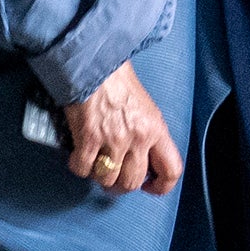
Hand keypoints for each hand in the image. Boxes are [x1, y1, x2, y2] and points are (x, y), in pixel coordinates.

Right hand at [52, 63, 181, 197]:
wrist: (95, 63)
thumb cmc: (119, 82)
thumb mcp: (146, 108)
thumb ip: (148, 135)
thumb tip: (141, 160)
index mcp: (156, 130)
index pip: (171, 170)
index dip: (161, 187)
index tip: (149, 187)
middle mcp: (138, 138)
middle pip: (132, 182)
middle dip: (121, 186)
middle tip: (113, 178)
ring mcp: (113, 140)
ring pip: (107, 179)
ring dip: (99, 176)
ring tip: (95, 165)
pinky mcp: (88, 138)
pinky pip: (83, 168)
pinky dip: (79, 167)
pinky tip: (78, 156)